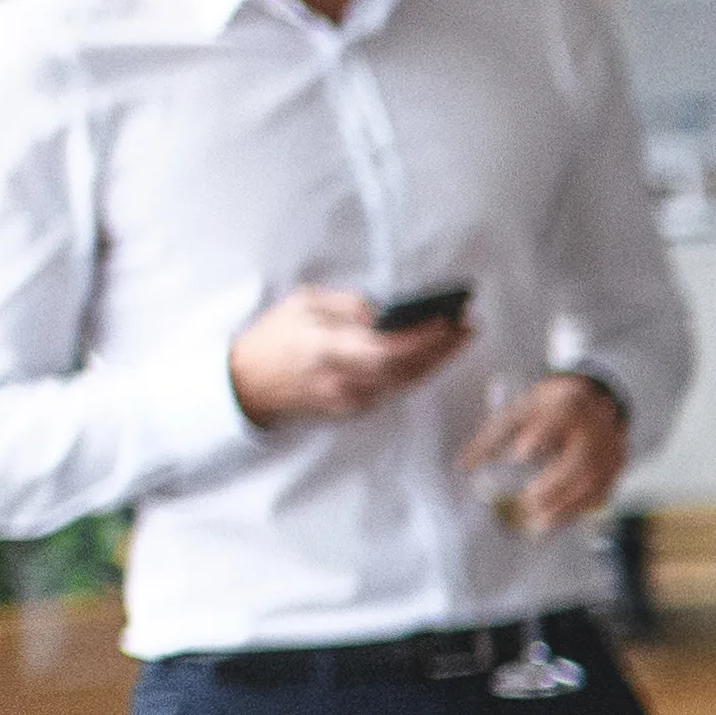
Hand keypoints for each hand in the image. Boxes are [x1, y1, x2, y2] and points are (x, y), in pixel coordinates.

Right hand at [231, 280, 473, 430]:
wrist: (247, 384)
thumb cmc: (274, 336)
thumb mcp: (304, 304)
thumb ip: (347, 306)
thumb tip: (388, 310)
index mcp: (325, 349)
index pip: (385, 349)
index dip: (421, 338)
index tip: (448, 320)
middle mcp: (342, 381)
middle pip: (405, 369)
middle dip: (442, 348)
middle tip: (469, 326)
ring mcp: (350, 401)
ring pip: (405, 383)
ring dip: (438, 360)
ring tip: (462, 336)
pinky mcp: (354, 410)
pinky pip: (395, 389)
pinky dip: (418, 371)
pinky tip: (435, 354)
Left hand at [468, 367, 631, 531]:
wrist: (594, 400)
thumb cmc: (549, 408)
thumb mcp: (521, 411)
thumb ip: (494, 437)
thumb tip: (464, 466)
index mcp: (568, 404)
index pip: (557, 419)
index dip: (540, 436)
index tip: (518, 454)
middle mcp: (595, 426)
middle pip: (581, 457)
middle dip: (555, 483)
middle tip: (527, 501)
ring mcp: (610, 447)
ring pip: (593, 481)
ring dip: (566, 506)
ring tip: (539, 523)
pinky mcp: (616, 466)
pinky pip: (601, 492)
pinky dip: (578, 510)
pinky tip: (556, 522)